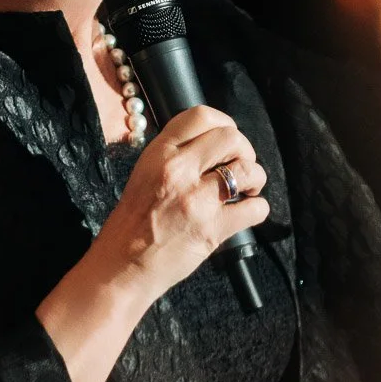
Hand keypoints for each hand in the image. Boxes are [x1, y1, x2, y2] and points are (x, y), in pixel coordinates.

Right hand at [91, 105, 269, 306]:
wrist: (123, 265)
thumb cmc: (133, 222)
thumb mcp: (145, 173)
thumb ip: (176, 155)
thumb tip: (213, 144)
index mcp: (159, 153)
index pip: (201, 116)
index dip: (225, 123)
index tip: (228, 140)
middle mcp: (178, 170)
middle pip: (232, 138)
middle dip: (245, 152)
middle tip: (240, 167)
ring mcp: (197, 199)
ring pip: (249, 170)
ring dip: (255, 179)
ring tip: (246, 190)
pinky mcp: (213, 229)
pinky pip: (255, 208)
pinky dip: (257, 209)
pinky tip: (244, 213)